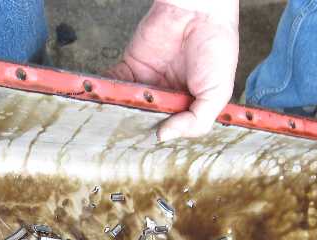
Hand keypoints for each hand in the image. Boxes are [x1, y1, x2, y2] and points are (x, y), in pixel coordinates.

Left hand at [107, 0, 238, 140]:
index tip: (146, 149)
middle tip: (123, 141)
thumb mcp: (217, 94)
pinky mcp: (130, 67)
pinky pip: (113, 83)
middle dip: (134, 130)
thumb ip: (196, 121)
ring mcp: (147, 84)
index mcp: (187, 108)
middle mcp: (165, 98)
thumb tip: (163, 136)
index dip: (158, 139)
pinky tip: (98, 103)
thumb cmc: (216, 49)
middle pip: (144, 121)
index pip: (169, 131)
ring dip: (116, 114)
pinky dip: (103, 92)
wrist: (199, 10)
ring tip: (108, 126)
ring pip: (127, 105)